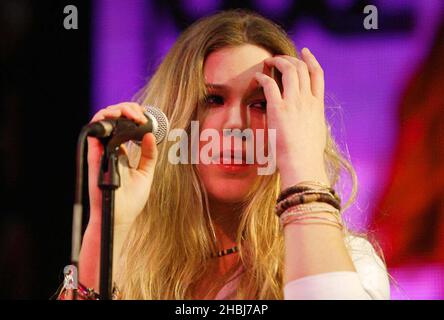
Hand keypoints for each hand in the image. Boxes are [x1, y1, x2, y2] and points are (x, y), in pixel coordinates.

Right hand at [87, 102, 158, 226]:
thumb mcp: (146, 173)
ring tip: (130, 114)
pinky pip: (92, 136)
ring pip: (100, 122)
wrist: (119, 217)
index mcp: (120, 153)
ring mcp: (101, 153)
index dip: (132, 115)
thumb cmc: (131, 200)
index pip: (122, 126)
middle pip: (112, 120)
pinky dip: (101, 122)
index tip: (145, 116)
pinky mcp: (94, 158)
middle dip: (126, 109)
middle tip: (139, 115)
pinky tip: (114, 117)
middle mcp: (109, 150)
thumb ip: (149, 155)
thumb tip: (150, 135)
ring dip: (115, 111)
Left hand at [254, 48, 328, 188]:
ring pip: (289, 70)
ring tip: (268, 61)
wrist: (302, 164)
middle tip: (279, 57)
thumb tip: (308, 123)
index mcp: (318, 106)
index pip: (318, 75)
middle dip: (290, 58)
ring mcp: (294, 103)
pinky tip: (257, 78)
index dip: (311, 60)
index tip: (305, 52)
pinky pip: (270, 84)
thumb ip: (312, 122)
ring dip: (277, 61)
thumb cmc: (307, 156)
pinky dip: (263, 77)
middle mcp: (308, 100)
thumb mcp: (316, 134)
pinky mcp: (279, 109)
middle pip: (302, 68)